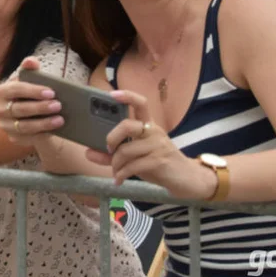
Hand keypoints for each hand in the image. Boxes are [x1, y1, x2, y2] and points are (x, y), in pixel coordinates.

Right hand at [0, 57, 62, 145]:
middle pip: (20, 109)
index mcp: (2, 91)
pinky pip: (28, 139)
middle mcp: (0, 109)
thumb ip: (30, 68)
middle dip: (40, 108)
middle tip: (58, 105)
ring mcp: (5, 125)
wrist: (29, 113)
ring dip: (43, 123)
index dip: (33, 91)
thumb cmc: (29, 92)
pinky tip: (54, 131)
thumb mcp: (29, 79)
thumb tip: (31, 61)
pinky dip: (41, 135)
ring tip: (60, 120)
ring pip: (24, 126)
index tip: (51, 92)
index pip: (16, 90)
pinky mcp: (13, 138)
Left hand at [86, 89, 214, 198]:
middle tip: (108, 150)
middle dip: (111, 138)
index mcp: (148, 126)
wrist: (188, 180)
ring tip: (115, 173)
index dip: (126, 96)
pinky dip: (121, 175)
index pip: (140, 103)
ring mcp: (158, 146)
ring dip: (115, 164)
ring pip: (126, 150)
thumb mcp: (136, 158)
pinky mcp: (160, 161)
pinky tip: (119, 181)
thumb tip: (88, 153)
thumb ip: (112, 155)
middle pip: (127, 125)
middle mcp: (153, 132)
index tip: (111, 95)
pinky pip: (133, 166)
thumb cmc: (159, 164)